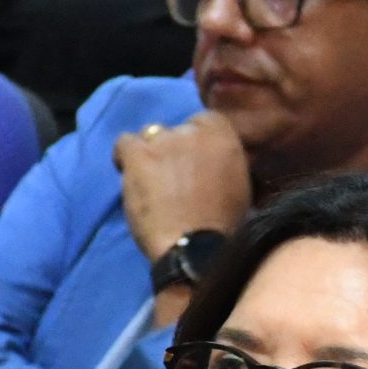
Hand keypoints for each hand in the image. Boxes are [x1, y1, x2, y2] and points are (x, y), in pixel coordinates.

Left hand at [117, 112, 252, 267]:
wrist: (196, 247)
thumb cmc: (226, 226)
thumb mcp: (242, 188)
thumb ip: (229, 165)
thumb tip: (220, 165)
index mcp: (225, 136)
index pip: (208, 121)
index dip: (201, 141)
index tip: (200, 161)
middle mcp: (193, 131)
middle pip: (180, 129)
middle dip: (178, 149)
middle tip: (179, 176)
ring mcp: (163, 140)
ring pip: (152, 134)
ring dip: (154, 152)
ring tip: (153, 177)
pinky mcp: (137, 154)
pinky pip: (124, 143)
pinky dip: (126, 157)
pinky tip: (130, 172)